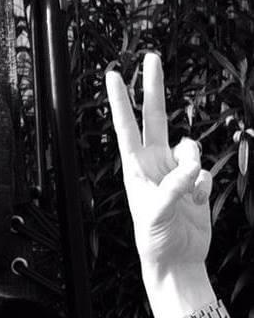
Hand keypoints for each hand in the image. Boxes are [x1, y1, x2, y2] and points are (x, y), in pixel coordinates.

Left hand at [105, 53, 211, 276]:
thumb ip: (174, 187)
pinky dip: (203, 185)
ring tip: (186, 192)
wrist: (177, 260)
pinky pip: (204, 171)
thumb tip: (192, 167)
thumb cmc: (156, 240)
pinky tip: (196, 203)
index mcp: (136, 169)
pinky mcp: (194, 183)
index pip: (126, 128)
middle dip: (152, 88)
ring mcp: (174, 172)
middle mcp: (153, 165)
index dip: (121, 101)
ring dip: (193, 163)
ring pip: (190, 146)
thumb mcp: (157, 213)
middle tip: (150, 57)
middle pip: (155, 118)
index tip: (113, 74)